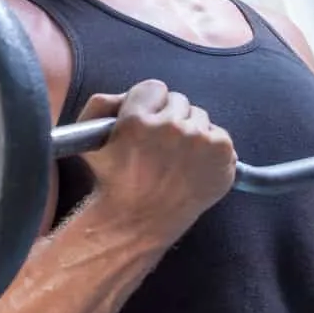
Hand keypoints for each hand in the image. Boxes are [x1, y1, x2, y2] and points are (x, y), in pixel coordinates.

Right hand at [75, 79, 236, 237]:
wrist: (138, 224)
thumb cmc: (115, 184)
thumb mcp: (91, 142)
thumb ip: (102, 105)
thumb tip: (127, 94)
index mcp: (137, 120)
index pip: (154, 88)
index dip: (149, 106)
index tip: (147, 124)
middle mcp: (170, 127)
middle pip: (180, 100)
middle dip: (171, 118)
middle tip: (161, 147)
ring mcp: (199, 141)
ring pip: (200, 117)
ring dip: (191, 133)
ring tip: (177, 160)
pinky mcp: (221, 153)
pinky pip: (219, 135)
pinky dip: (211, 149)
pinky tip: (194, 168)